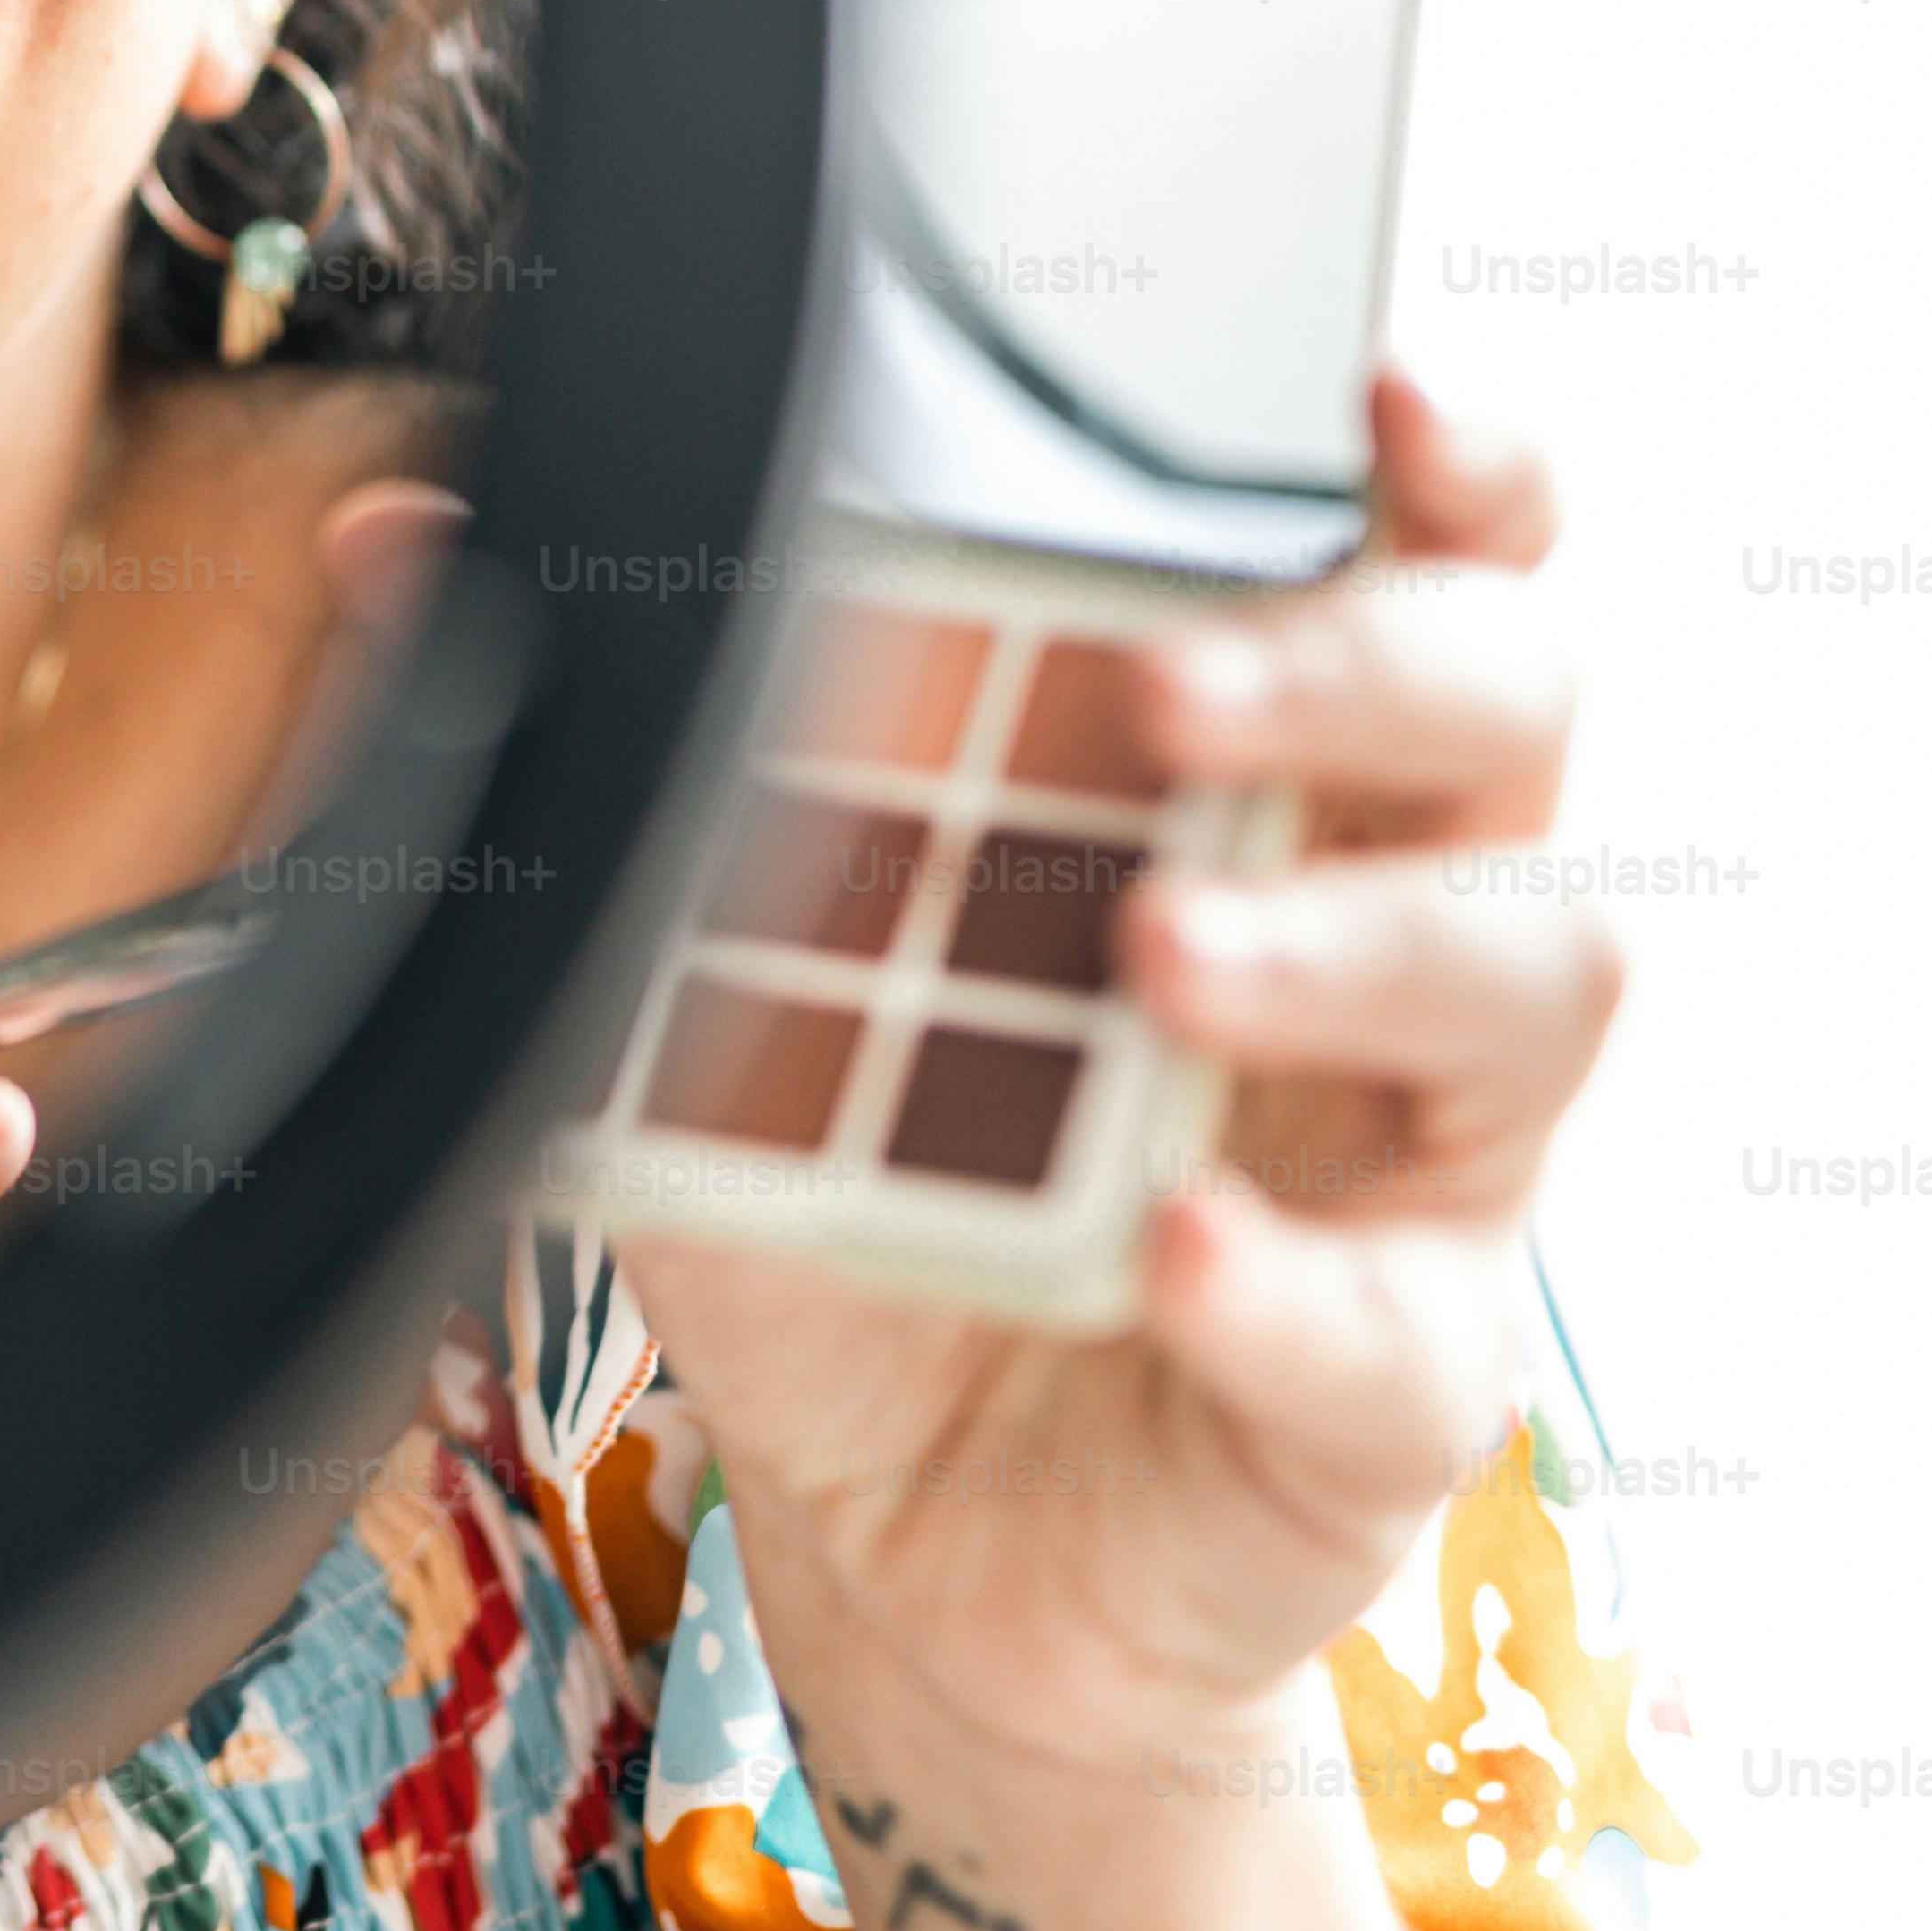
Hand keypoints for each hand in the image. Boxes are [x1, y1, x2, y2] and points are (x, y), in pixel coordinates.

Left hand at [618, 374, 1621, 1756]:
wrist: (904, 1542)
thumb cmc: (870, 1196)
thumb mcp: (715, 960)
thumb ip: (612, 752)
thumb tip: (399, 538)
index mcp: (1243, 781)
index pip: (1422, 568)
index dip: (1453, 464)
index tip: (1382, 388)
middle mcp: (1376, 925)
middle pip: (1511, 715)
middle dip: (1372, 662)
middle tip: (1169, 684)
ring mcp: (1413, 1155)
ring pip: (1532, 977)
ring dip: (1350, 945)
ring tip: (1161, 953)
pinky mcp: (1395, 1378)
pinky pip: (1398, 1318)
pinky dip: (1285, 1280)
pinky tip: (1174, 1249)